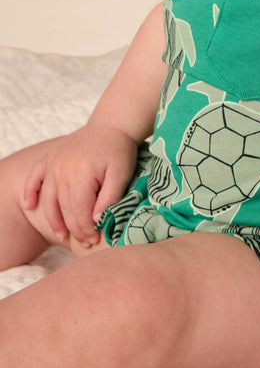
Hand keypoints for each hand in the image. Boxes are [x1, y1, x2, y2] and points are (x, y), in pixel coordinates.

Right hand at [23, 124, 138, 247]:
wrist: (111, 125)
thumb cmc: (119, 150)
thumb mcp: (122, 173)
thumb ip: (110, 197)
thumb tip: (96, 220)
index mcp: (81, 174)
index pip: (79, 212)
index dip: (86, 230)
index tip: (93, 241)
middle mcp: (62, 170)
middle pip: (64, 208)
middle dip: (74, 229)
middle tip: (85, 242)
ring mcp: (53, 164)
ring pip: (48, 199)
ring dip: (53, 219)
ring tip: (61, 235)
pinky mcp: (49, 158)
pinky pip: (34, 177)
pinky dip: (29, 191)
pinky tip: (30, 205)